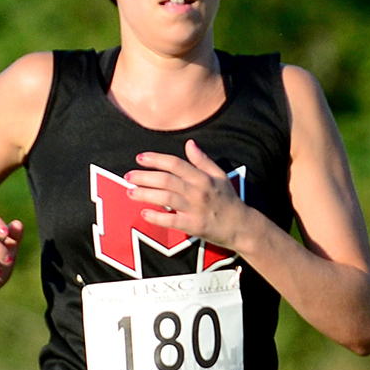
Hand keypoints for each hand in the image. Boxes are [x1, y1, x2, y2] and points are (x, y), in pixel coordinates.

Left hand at [123, 140, 255, 252]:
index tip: (140, 158)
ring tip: (130, 193)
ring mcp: (196, 209)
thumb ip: (203, 160)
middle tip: (128, 176)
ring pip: (166, 198)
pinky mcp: (195, 226)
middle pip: (167, 180)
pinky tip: (144, 213)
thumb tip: (189, 143)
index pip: (175, 164)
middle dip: (144, 177)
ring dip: (146, 194)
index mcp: (203, 177)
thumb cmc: (228, 200)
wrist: (242, 226)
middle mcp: (198, 191)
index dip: (156, 159)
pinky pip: (172, 221)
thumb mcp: (220, 176)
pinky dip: (157, 217)